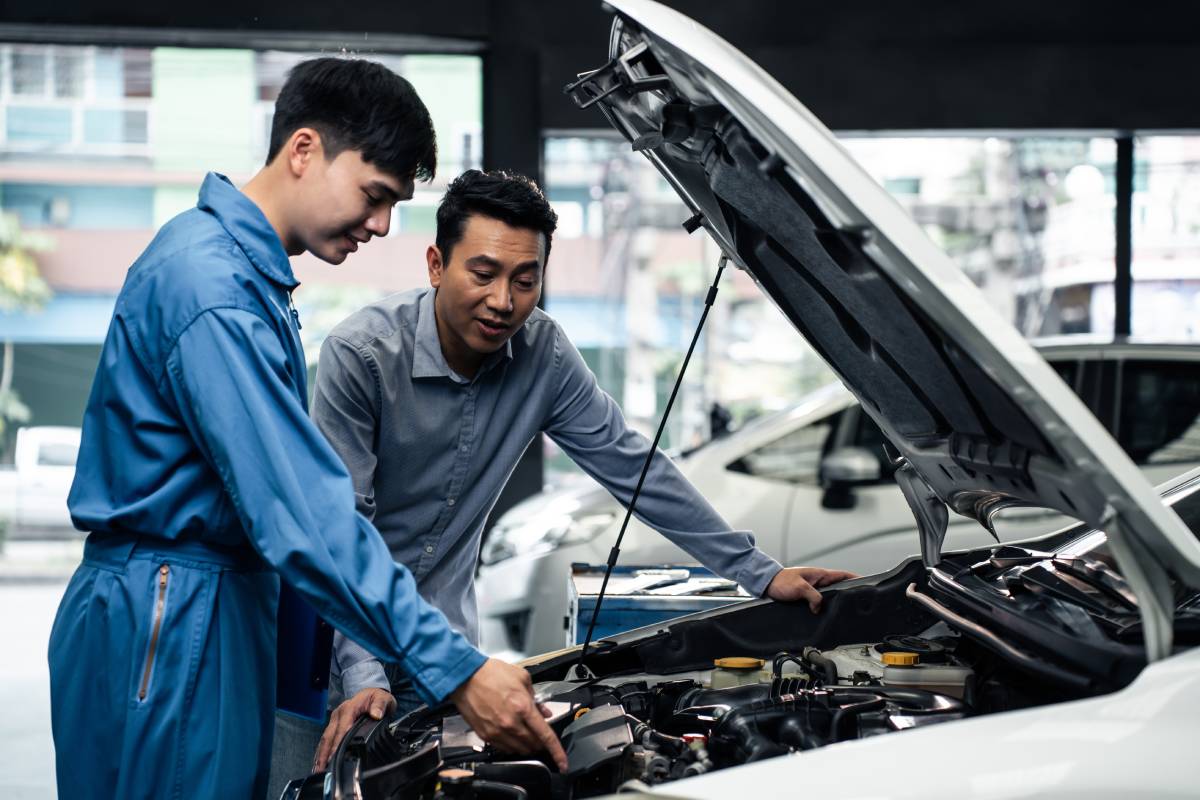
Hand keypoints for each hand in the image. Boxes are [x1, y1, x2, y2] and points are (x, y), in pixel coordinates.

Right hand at [313, 687, 395, 771]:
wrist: (371, 693)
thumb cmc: (376, 697)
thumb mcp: (382, 698)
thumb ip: (380, 705)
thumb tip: (376, 714)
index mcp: (349, 708)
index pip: (342, 727)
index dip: (337, 742)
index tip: (334, 756)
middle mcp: (339, 714)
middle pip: (329, 735)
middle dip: (325, 753)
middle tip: (322, 769)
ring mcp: (335, 720)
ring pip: (325, 739)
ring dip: (321, 754)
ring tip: (317, 769)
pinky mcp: (334, 725)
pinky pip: (326, 739)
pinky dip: (321, 751)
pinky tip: (319, 762)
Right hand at [450, 658, 568, 771]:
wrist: (465, 676)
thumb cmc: (491, 673)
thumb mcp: (522, 677)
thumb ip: (536, 697)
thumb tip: (544, 712)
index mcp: (522, 707)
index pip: (546, 736)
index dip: (557, 752)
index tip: (563, 762)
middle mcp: (511, 723)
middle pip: (534, 745)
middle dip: (541, 742)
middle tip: (539, 733)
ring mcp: (497, 731)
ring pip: (520, 749)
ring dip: (527, 745)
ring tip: (525, 732)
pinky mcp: (485, 735)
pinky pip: (504, 748)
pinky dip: (512, 745)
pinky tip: (511, 734)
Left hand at [765, 566, 859, 612]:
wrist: (766, 584)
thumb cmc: (781, 581)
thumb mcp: (799, 588)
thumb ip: (813, 597)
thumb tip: (820, 607)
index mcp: (820, 574)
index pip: (843, 575)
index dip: (856, 579)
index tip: (867, 583)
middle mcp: (818, 581)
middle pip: (839, 587)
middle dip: (848, 593)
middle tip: (858, 602)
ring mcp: (813, 588)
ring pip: (829, 596)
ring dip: (835, 601)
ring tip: (844, 610)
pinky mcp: (807, 596)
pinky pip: (820, 601)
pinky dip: (824, 606)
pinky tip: (826, 614)